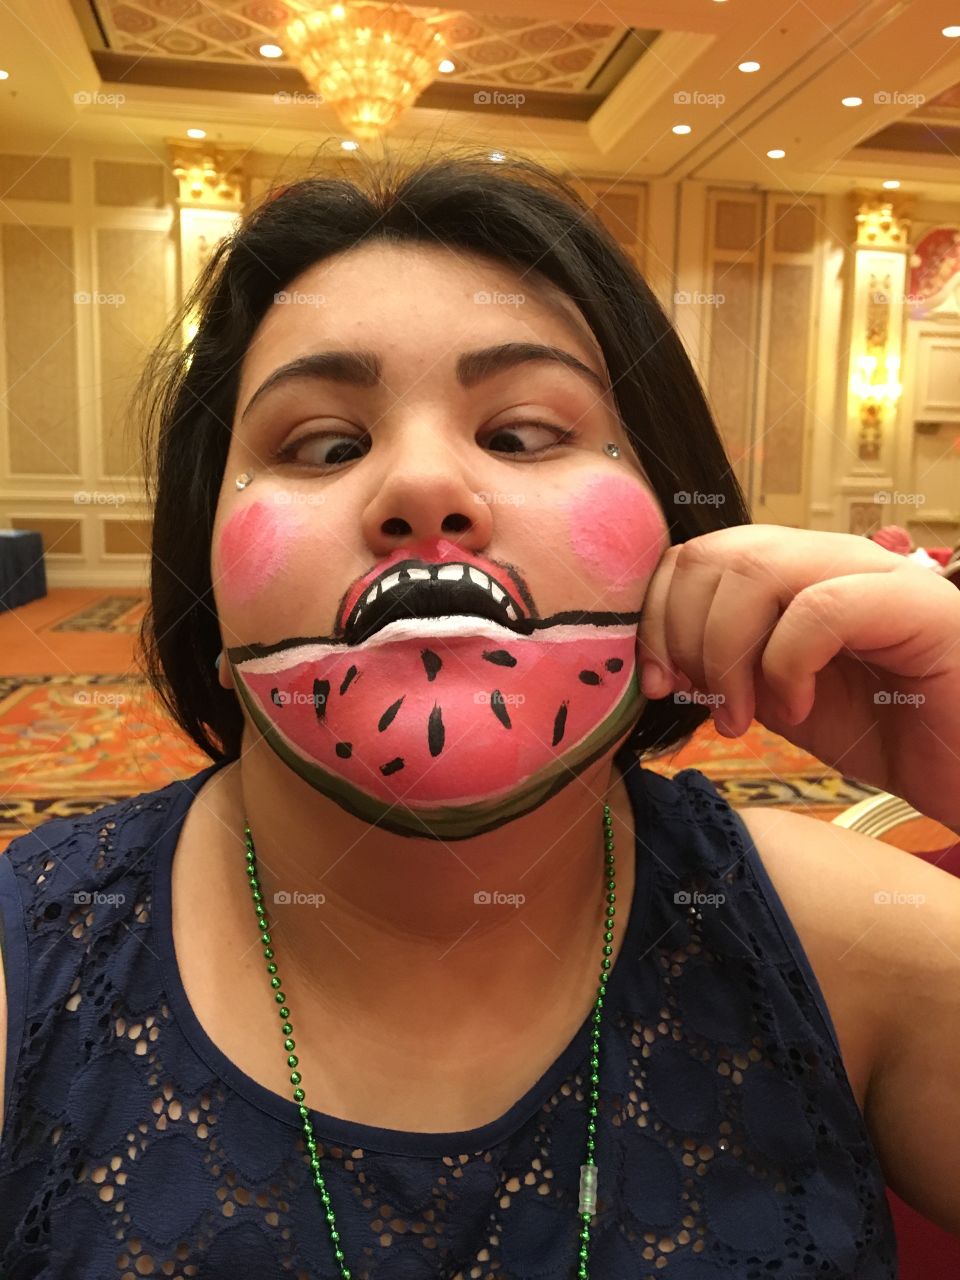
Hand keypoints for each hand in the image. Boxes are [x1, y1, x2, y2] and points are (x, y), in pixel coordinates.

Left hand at [636, 524, 959, 832]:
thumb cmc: (888, 734)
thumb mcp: (781, 698)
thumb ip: (729, 666)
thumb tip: (660, 661)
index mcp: (797, 573)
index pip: (698, 555)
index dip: (658, 615)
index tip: (658, 682)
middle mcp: (832, 558)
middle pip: (715, 554)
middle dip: (682, 635)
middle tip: (706, 704)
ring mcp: (876, 573)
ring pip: (757, 571)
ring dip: (727, 654)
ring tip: (745, 718)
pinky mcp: (917, 605)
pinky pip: (819, 608)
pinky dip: (787, 665)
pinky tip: (801, 709)